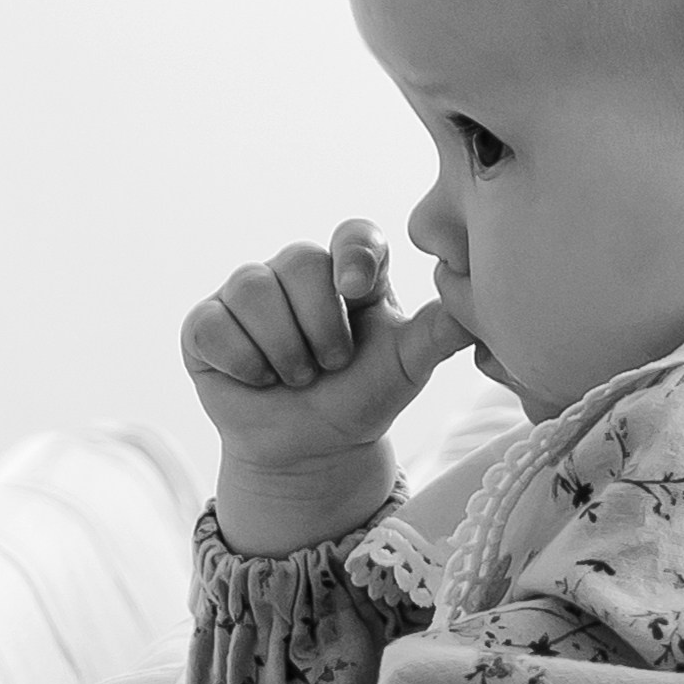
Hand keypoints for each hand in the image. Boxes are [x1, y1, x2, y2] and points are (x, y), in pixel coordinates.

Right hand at [181, 218, 473, 475]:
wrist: (312, 451)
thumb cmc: (363, 397)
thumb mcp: (406, 367)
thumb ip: (439, 333)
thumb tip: (478, 308)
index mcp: (351, 269)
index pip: (353, 233)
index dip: (352, 253)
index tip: (356, 291)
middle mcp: (297, 270)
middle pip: (299, 261)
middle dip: (321, 327)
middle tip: (331, 366)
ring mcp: (247, 293)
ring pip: (252, 289)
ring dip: (283, 349)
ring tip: (299, 378)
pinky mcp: (205, 324)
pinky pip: (212, 325)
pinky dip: (240, 361)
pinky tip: (258, 381)